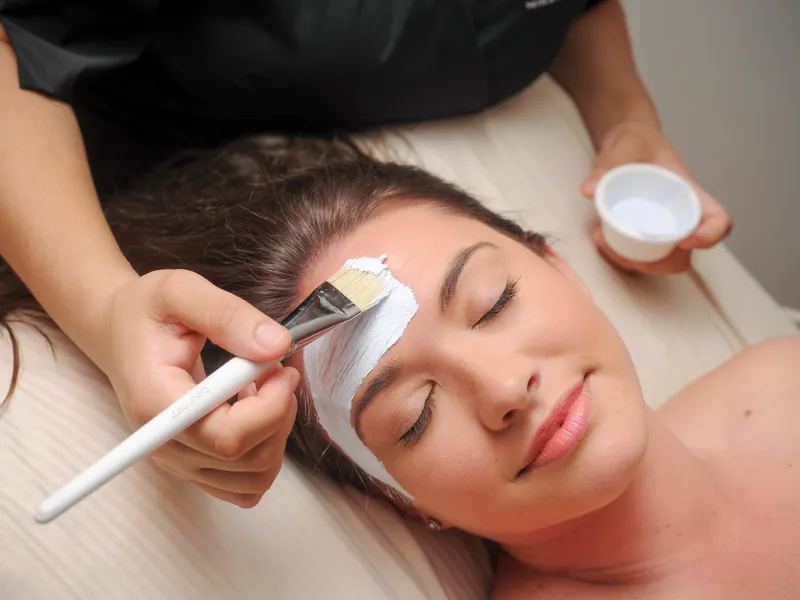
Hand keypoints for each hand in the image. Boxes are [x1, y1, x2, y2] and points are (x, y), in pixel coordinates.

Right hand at [91, 269, 295, 507]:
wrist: (120, 332)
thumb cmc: (146, 312)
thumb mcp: (181, 291)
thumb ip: (228, 315)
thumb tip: (276, 345)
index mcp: (157, 403)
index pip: (226, 438)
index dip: (269, 409)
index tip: (280, 368)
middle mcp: (165, 445)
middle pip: (248, 459)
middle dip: (281, 412)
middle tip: (277, 369)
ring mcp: (179, 462)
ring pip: (256, 476)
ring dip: (278, 432)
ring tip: (264, 388)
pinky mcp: (194, 467)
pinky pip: (246, 484)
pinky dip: (265, 451)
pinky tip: (255, 412)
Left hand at [581, 121, 732, 273]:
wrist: (626, 142)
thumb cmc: (637, 141)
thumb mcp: (624, 146)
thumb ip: (608, 164)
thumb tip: (589, 190)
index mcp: (687, 191)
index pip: (717, 218)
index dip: (710, 235)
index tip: (685, 241)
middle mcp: (679, 214)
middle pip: (687, 254)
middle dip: (660, 263)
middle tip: (629, 253)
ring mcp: (662, 226)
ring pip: (662, 260)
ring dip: (636, 263)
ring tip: (604, 242)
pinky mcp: (643, 233)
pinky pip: (641, 255)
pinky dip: (622, 257)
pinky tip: (600, 240)